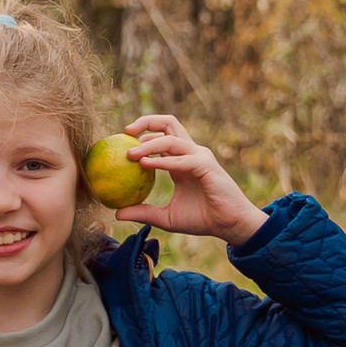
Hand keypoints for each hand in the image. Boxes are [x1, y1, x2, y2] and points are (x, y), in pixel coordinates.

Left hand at [109, 115, 267, 244]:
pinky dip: (162, 161)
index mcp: (181, 160)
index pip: (161, 135)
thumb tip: (116, 213)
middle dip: (146, 121)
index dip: (142, 133)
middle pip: (169, 123)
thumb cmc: (201, 219)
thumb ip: (143, 212)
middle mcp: (190, 153)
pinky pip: (181, 159)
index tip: (121, 142)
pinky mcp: (206, 166)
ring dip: (149, 144)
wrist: (228, 225)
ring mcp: (199, 157)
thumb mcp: (165, 217)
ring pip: (171, 139)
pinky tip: (145, 165)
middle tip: (125, 132)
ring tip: (129, 154)